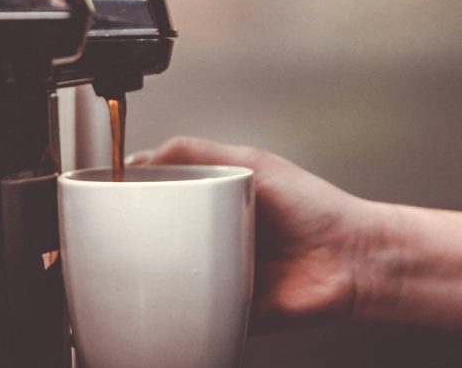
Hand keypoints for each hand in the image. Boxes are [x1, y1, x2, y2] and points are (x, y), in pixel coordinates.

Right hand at [128, 136, 379, 333]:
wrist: (352, 261)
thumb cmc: (314, 209)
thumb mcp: (252, 163)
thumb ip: (199, 152)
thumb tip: (147, 156)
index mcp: (215, 198)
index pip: (164, 194)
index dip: (136, 195)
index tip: (110, 195)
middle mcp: (212, 235)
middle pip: (159, 234)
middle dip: (135, 235)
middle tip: (112, 233)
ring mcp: (218, 272)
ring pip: (169, 273)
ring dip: (150, 271)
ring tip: (129, 263)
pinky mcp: (225, 307)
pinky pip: (191, 310)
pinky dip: (176, 307)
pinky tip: (162, 298)